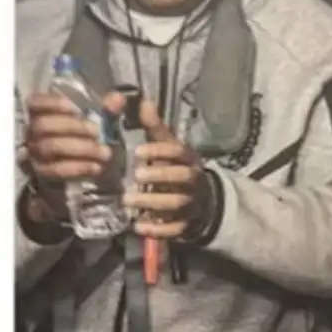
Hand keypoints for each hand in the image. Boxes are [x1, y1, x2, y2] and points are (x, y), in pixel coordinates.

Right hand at [23, 90, 125, 217]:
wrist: (75, 168)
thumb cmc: (82, 136)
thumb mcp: (95, 120)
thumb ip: (106, 109)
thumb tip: (117, 99)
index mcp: (40, 113)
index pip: (35, 102)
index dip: (52, 103)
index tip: (75, 108)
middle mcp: (31, 132)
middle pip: (44, 125)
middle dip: (73, 127)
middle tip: (97, 132)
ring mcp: (34, 153)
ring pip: (50, 147)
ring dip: (80, 148)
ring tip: (104, 152)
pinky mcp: (41, 172)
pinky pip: (55, 170)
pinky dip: (77, 167)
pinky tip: (96, 167)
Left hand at [124, 99, 212, 239]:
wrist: (202, 201)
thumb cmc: (177, 168)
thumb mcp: (169, 147)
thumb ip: (154, 128)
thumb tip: (143, 102)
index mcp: (190, 159)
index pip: (179, 152)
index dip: (160, 151)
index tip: (138, 151)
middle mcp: (194, 181)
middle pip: (182, 177)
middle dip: (160, 176)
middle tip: (136, 175)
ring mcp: (191, 204)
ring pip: (177, 204)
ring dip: (153, 202)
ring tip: (129, 201)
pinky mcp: (186, 225)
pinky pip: (174, 230)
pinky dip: (157, 229)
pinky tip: (138, 226)